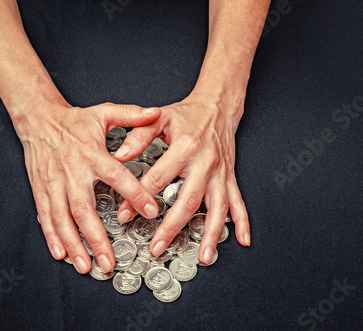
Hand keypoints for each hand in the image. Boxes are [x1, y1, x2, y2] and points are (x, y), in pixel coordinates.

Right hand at [16, 100, 160, 273]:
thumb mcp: (104, 112)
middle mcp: (73, 172)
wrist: (38, 119)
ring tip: (85, 266)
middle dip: (96, 238)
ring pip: (63, 219)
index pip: (117, 176)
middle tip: (109, 261)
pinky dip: (51, 236)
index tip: (150, 211)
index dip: (134, 193)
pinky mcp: (42, 190)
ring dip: (74, 244)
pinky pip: (46, 216)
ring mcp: (54, 183)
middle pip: (84, 209)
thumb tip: (156, 112)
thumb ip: (131, 115)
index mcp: (92, 154)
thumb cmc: (74, 120)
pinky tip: (60, 254)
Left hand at [114, 94, 249, 264]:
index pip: (157, 179)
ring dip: (211, 234)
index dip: (138, 198)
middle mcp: (205, 163)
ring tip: (203, 256)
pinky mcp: (229, 177)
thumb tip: (120, 155)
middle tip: (156, 246)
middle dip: (171, 227)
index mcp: (185, 148)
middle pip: (188, 201)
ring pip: (217, 208)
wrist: (217, 107)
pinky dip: (242, 222)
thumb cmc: (186, 115)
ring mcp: (220, 173)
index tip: (125, 215)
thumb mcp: (159, 118)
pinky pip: (238, 202)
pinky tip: (243, 239)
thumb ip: (138, 136)